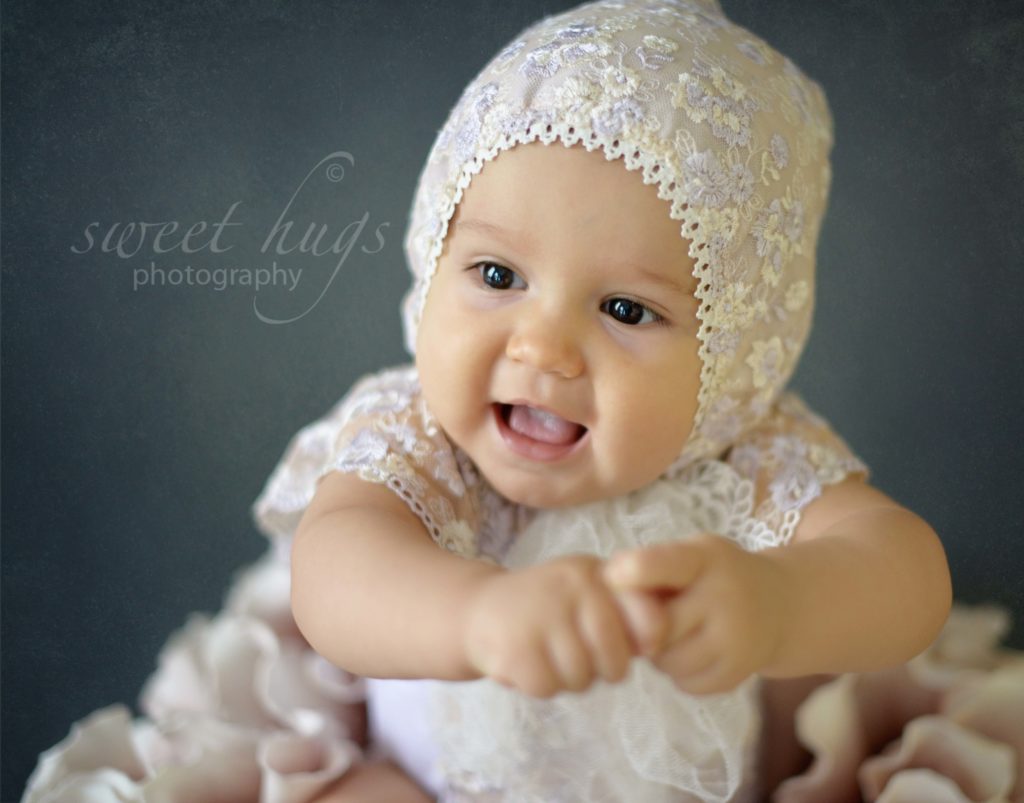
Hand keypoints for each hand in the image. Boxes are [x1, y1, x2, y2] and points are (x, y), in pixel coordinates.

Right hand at [460, 554, 663, 697]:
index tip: (625, 643)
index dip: (641, 642)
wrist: (477, 609)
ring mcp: (540, 618)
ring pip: (581, 680)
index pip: (648, 619)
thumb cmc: (546, 604)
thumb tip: (656, 642)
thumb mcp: (586, 590)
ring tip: (549, 653)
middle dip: (601, 669)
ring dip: (567, 679)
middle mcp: (569, 589)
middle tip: (577, 654)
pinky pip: (548, 688)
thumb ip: (624, 608)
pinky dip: (540, 685)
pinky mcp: (515, 650)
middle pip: (615, 662)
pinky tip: (528, 661)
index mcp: (592, 573)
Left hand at [604, 534, 786, 694]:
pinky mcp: (737, 673)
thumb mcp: (691, 556)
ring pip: (666, 660)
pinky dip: (679, 674)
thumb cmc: (715, 577)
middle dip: (642, 626)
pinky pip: (685, 683)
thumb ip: (651, 569)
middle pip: (656, 625)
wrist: (781, 605)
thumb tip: (607, 588)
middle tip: (648, 619)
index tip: (611, 578)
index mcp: (705, 558)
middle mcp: (725, 596)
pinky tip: (693, 652)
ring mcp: (735, 639)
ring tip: (675, 635)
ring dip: (659, 654)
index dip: (633, 572)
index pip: (665, 563)